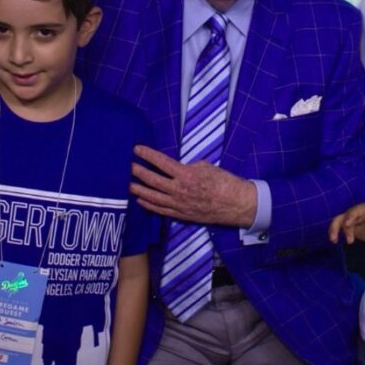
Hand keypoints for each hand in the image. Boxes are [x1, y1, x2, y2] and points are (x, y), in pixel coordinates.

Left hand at [130, 145, 256, 226]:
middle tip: (128, 166)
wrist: (236, 204)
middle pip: (152, 180)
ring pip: (152, 197)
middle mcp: (179, 190)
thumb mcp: (206, 166)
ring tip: (128, 184)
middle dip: (138, 172)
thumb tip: (177, 168)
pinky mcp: (181, 215)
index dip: (147, 155)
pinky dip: (148, 205)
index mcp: (186, 174)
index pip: (161, 162)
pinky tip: (140, 200)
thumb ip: (188, 167)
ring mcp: (178, 204)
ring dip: (139, 189)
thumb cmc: (224, 182)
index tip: (137, 149)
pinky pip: (160, 210)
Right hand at [329, 203, 364, 243]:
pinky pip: (338, 228)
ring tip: (334, 241)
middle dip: (339, 226)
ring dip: (334, 230)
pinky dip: (334, 233)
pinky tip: (334, 241)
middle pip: (342, 217)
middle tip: (344, 238)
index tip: (347, 224)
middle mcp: (352, 213)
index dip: (350, 217)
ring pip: (337, 222)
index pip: (354, 212)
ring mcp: (348, 219)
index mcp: (362, 209)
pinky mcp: (347, 227)